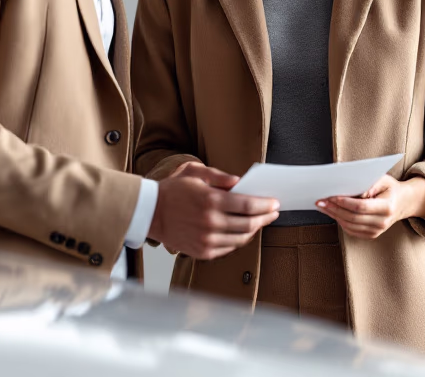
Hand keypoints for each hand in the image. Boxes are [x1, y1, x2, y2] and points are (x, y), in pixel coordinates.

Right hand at [149, 164, 279, 259]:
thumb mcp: (194, 172)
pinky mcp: (202, 251)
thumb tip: (239, 182)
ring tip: (260, 222)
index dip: (265, 205)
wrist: (150, 213)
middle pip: (248, 224)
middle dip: (265, 218)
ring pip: (241, 239)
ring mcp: (206, 240)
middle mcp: (210, 222)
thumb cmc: (172, 191)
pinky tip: (243, 232)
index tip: (274, 203)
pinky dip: (239, 240)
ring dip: (254, 230)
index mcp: (210, 201)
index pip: (247, 205)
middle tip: (273, 213)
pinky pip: (228, 248)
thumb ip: (219, 176)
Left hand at [316, 176, 424, 239]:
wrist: (402, 203)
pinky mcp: (372, 235)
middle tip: (320, 201)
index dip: (344, 202)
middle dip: (334, 209)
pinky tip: (332, 213)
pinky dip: (340, 222)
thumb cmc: (389, 188)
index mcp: (387, 207)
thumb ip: (370, 183)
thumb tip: (356, 192)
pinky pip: (352, 230)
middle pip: (353, 218)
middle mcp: (383, 222)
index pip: (361, 207)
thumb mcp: (383, 179)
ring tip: (323, 207)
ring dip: (334, 216)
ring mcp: (377, 231)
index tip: (331, 196)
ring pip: (350, 226)